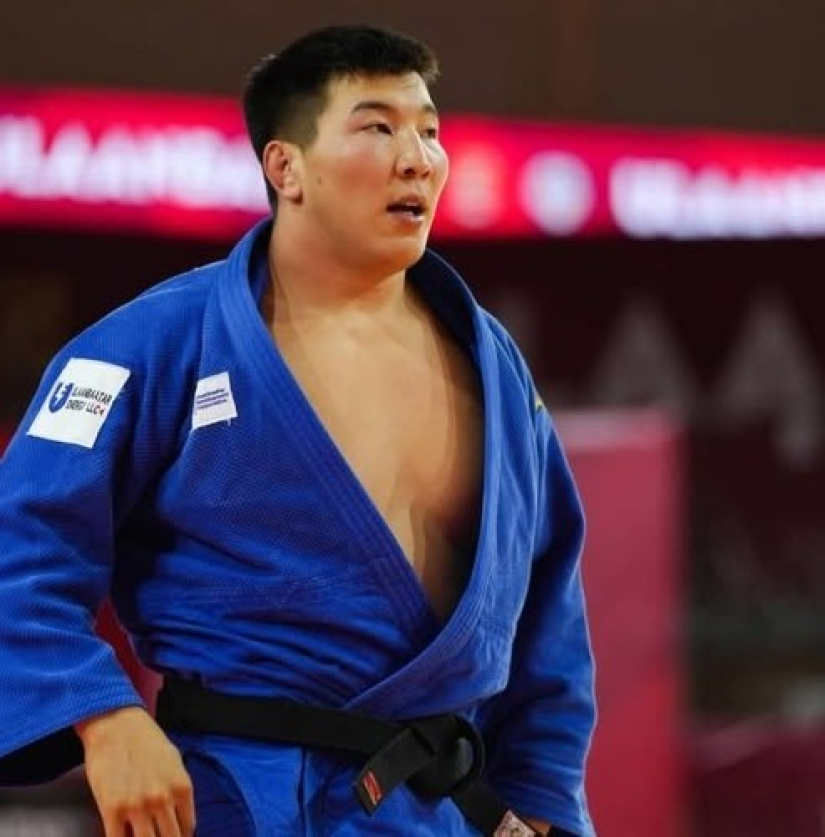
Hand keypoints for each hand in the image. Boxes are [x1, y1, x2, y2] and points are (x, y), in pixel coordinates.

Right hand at [76, 706, 194, 836]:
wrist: (117, 724)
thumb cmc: (146, 740)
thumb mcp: (174, 762)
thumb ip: (178, 791)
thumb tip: (180, 816)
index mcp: (182, 787)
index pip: (187, 829)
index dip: (180, 836)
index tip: (173, 835)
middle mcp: (163, 799)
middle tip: (158, 835)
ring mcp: (137, 806)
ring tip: (140, 834)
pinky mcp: (112, 810)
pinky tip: (124, 835)